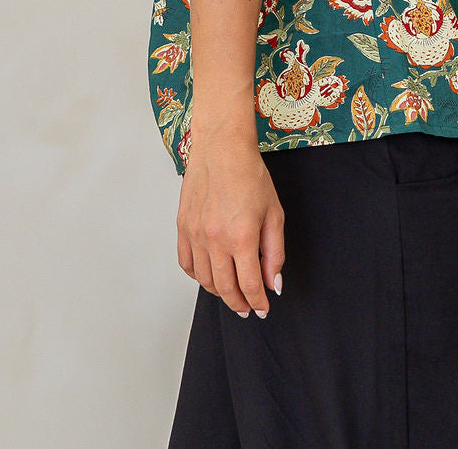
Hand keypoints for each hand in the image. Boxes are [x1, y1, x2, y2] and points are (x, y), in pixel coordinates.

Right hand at [176, 136, 284, 318]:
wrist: (222, 148)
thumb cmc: (250, 175)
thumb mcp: (274, 213)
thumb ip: (275, 252)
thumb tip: (274, 283)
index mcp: (241, 237)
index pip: (250, 285)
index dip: (258, 302)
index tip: (263, 309)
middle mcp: (215, 240)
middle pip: (225, 288)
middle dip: (239, 303)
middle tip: (247, 308)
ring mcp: (195, 234)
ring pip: (204, 280)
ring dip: (219, 292)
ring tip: (231, 292)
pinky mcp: (182, 227)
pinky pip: (186, 263)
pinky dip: (198, 276)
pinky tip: (209, 274)